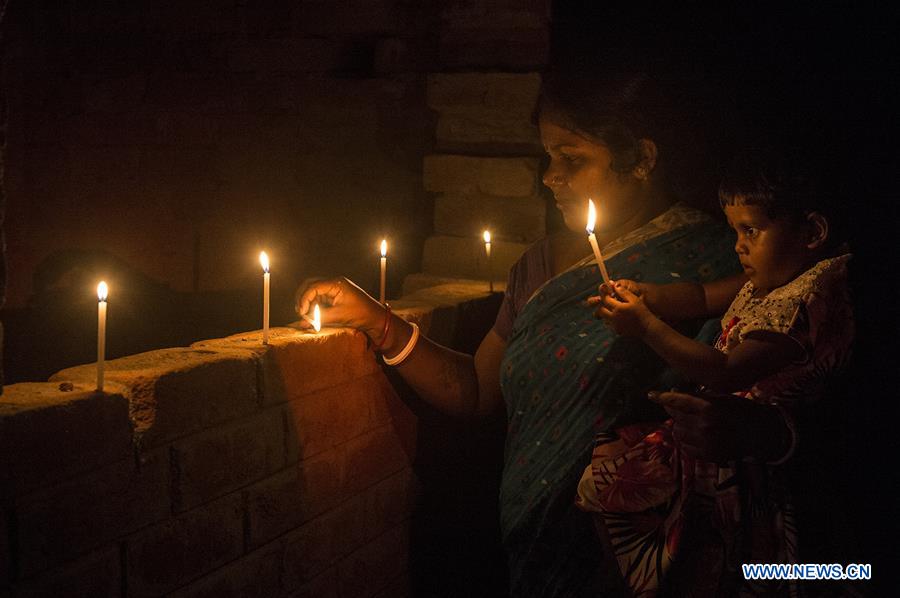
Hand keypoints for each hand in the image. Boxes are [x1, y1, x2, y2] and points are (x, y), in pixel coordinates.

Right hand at [295, 277, 385, 339]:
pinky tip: (312, 315)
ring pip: (314, 291)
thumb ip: (319, 318)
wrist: (375, 317)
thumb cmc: (361, 314)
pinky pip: (320, 298)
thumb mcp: (339, 316)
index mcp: (336, 283)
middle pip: (311, 285)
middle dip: (303, 297)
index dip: (304, 299)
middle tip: (299, 311)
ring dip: (308, 302)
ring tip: (305, 315)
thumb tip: (302, 322)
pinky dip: (314, 305)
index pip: (313, 286)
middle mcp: (334, 283)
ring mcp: (334, 289)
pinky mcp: (335, 296)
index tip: (301, 311)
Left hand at [588, 284, 655, 336]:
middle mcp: (614, 317)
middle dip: (601, 305)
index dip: (603, 293)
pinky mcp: (616, 330)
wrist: (646, 327)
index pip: (605, 299)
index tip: (603, 289)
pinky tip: (616, 316)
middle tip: (606, 301)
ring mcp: (614, 325)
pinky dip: (609, 319)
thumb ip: (624, 292)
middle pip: (600, 310)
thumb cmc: (642, 312)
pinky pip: (608, 324)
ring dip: (604, 312)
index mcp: (618, 308)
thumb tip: (615, 286)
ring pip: (603, 318)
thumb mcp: (634, 299)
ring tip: (611, 309)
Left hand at [649, 390, 789, 462]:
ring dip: (679, 426)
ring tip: (688, 423)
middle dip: (674, 411)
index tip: (651, 395)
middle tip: (679, 409)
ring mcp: (705, 443)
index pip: (678, 402)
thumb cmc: (743, 411)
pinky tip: (693, 436)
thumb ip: (698, 397)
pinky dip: (685, 440)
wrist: (762, 435)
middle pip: (676, 417)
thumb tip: (674, 393)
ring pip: (678, 433)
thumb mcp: (722, 397)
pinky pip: (686, 448)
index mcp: (709, 408)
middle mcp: (704, 426)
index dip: (662, 398)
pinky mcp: (708, 456)